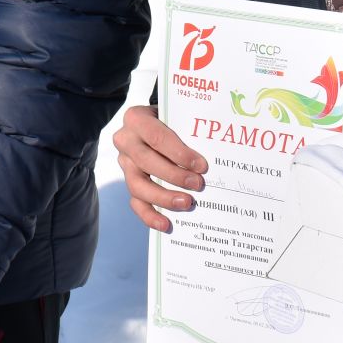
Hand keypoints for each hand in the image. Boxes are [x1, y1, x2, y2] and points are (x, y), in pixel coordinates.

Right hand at [113, 104, 207, 232]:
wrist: (157, 126)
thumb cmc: (173, 122)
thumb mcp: (178, 117)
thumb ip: (189, 130)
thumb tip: (217, 153)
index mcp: (136, 119)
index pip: (156, 136)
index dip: (178, 152)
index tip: (201, 165)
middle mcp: (126, 141)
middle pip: (146, 161)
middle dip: (174, 175)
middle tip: (198, 184)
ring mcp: (125, 164)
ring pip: (137, 184)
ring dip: (163, 197)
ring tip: (187, 203)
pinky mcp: (129, 183)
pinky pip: (135, 202)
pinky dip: (150, 215)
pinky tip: (166, 224)